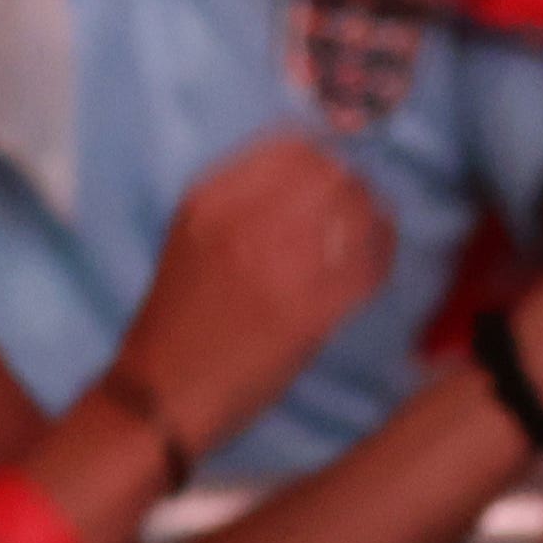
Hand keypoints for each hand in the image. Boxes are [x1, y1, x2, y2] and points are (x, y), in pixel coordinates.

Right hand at [107, 134, 403, 454]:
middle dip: (351, 184)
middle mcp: (244, 225)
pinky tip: (378, 259)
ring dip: (372, 217)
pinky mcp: (309, 315)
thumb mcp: (191, 237)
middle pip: (331, 173)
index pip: (292, 147)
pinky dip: (382, 256)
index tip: (331, 170)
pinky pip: (369, 266)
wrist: (160, 396)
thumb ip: (239, 197)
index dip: (322, 156)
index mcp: (210, 201)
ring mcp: (279, 269)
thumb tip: (311, 166)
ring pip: (357, 214)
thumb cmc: (178, 320)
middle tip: (357, 201)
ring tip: (372, 227)